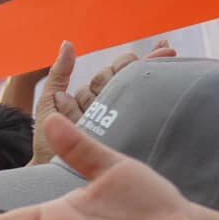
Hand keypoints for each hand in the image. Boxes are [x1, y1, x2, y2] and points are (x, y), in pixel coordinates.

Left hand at [29, 39, 174, 164]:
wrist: (49, 175)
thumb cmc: (47, 143)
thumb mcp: (49, 104)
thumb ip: (59, 75)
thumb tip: (68, 44)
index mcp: (92, 101)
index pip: (112, 76)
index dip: (128, 62)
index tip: (147, 50)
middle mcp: (107, 111)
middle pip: (128, 83)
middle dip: (148, 65)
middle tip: (168, 50)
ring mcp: (117, 125)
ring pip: (134, 97)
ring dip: (153, 77)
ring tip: (171, 59)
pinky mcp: (121, 141)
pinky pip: (137, 119)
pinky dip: (151, 102)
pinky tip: (168, 87)